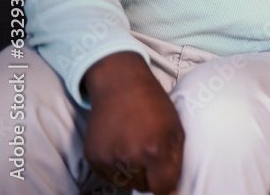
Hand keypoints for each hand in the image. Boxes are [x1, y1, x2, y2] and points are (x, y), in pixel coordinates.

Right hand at [82, 51, 183, 194]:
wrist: (120, 84)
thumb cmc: (154, 104)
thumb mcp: (176, 129)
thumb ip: (176, 162)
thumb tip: (173, 193)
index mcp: (154, 149)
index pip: (162, 188)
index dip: (166, 182)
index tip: (165, 173)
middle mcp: (129, 157)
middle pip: (143, 186)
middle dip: (149, 174)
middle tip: (149, 149)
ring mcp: (108, 158)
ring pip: (125, 182)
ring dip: (132, 171)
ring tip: (134, 144)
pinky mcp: (92, 157)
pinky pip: (108, 175)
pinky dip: (116, 166)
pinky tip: (121, 144)